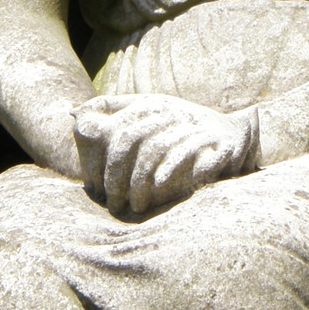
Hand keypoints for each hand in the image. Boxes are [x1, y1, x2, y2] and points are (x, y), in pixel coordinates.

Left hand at [71, 94, 258, 215]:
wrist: (235, 132)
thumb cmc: (182, 128)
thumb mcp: (148, 115)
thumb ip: (112, 111)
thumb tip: (73, 114)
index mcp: (150, 105)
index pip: (114, 128)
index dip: (98, 158)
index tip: (94, 187)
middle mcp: (169, 110)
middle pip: (129, 138)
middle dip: (117, 175)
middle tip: (114, 204)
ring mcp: (191, 123)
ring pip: (154, 147)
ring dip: (140, 180)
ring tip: (135, 205)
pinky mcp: (213, 140)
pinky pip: (187, 151)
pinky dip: (170, 169)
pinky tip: (159, 187)